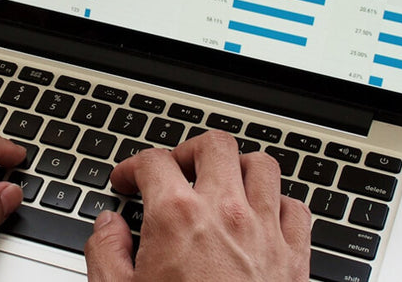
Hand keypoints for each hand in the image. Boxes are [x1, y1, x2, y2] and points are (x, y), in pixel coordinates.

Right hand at [84, 130, 310, 281]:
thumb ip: (106, 253)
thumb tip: (107, 227)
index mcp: (177, 218)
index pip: (154, 162)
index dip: (132, 166)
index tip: (127, 181)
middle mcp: (226, 213)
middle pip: (215, 146)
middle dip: (189, 152)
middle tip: (174, 171)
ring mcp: (266, 231)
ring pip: (262, 166)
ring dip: (239, 168)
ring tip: (221, 183)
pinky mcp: (295, 256)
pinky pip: (296, 208)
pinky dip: (279, 203)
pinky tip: (262, 216)